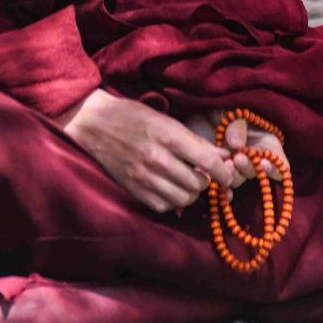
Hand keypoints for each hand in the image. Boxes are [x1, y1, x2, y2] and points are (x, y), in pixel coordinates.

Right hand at [56, 89, 234, 213]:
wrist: (93, 123)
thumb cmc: (132, 115)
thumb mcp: (165, 119)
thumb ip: (193, 140)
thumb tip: (222, 155)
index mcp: (168, 135)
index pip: (208, 161)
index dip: (224, 172)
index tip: (228, 174)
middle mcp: (158, 159)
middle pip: (198, 184)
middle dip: (207, 182)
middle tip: (204, 174)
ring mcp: (144, 177)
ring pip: (183, 199)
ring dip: (190, 193)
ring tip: (187, 182)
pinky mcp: (134, 190)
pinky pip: (163, 207)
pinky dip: (172, 202)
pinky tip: (169, 188)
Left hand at [186, 113, 289, 190]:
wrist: (196, 110)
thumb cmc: (221, 106)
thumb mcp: (233, 109)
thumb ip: (238, 125)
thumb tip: (236, 144)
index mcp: (264, 142)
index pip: (279, 163)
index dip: (275, 167)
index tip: (263, 163)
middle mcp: (252, 158)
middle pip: (258, 173)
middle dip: (248, 168)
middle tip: (236, 158)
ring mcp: (234, 166)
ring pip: (239, 180)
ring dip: (232, 175)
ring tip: (223, 163)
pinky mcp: (217, 172)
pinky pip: (222, 187)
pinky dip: (221, 190)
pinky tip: (218, 186)